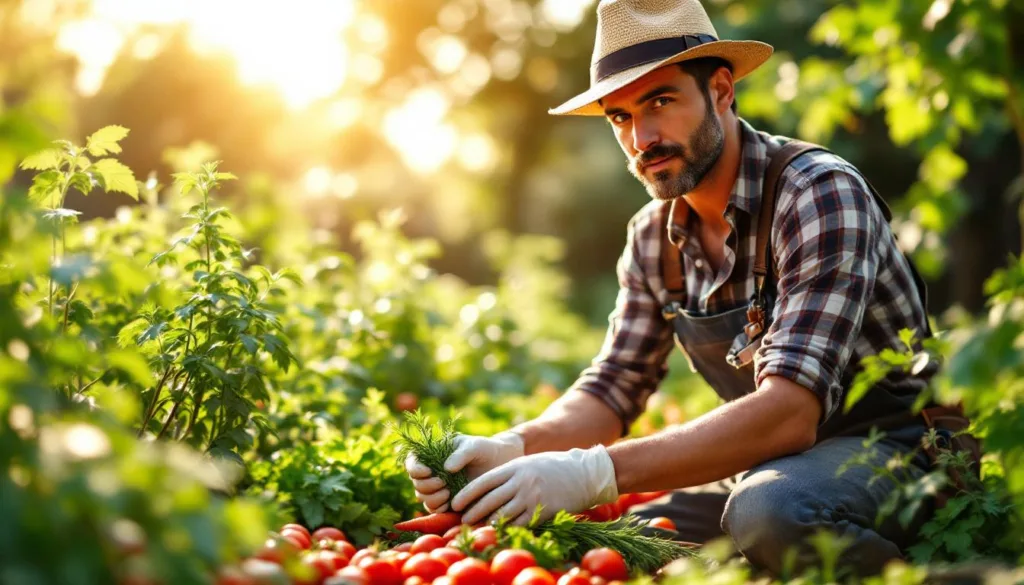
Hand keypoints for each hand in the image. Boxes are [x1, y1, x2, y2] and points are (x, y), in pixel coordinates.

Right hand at [405, 430, 524, 512]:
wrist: (500, 465)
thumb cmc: (485, 450)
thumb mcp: (474, 446)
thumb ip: (460, 454)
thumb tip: (446, 468)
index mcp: (432, 455)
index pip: (412, 462)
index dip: (415, 468)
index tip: (428, 471)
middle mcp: (432, 472)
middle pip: (416, 483)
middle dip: (427, 485)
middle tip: (443, 482)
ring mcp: (438, 488)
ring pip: (423, 498)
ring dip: (432, 497)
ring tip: (448, 492)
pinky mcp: (447, 502)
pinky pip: (435, 510)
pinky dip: (439, 508)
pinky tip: (451, 503)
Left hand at [450, 445, 617, 525]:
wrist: (584, 473)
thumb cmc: (553, 467)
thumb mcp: (529, 463)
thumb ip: (509, 474)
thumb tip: (486, 488)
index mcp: (515, 467)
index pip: (484, 482)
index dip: (467, 494)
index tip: (455, 503)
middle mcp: (522, 482)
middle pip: (490, 500)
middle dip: (473, 512)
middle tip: (462, 520)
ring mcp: (533, 497)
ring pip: (503, 514)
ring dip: (488, 523)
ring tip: (477, 528)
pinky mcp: (543, 511)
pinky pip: (521, 523)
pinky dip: (508, 529)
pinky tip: (500, 532)